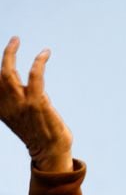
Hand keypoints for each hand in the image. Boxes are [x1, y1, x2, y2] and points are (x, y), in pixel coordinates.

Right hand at [0, 36, 72, 170]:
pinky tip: (45, 53)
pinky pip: (34, 76)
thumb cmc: (41, 136)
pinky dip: (39, 62)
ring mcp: (21, 104)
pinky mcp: (37, 103)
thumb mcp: (24, 118)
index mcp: (1, 109)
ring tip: (17, 40)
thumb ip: (23, 100)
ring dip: (11, 52)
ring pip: (8, 72)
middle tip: (14, 41)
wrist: (51, 153)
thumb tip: (31, 84)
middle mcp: (8, 106)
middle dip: (5, 55)